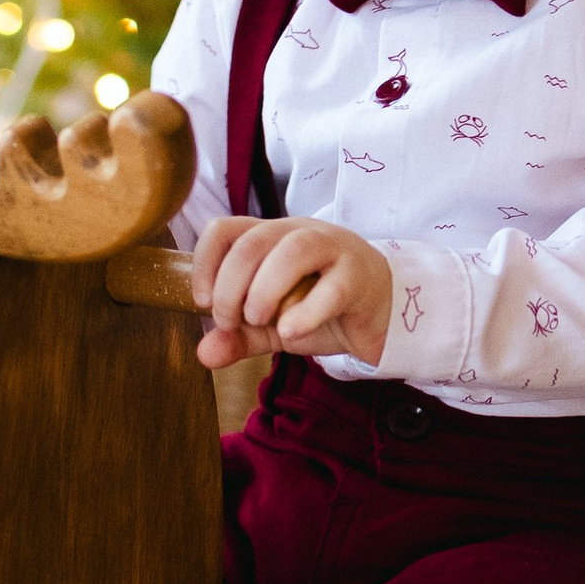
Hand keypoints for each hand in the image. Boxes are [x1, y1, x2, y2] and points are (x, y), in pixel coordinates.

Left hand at [192, 214, 393, 370]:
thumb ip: (239, 337)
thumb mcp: (272, 326)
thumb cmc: (323, 310)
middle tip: (231, 322)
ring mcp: (333, 248)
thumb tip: (203, 354)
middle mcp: (299, 233)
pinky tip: (292, 332)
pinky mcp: (360, 275)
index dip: (205, 264)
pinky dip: (304, 313)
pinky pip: (331, 288)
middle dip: (229, 289)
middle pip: (251, 243)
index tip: (202, 303)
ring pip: (292, 251)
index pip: (225, 230)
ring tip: (260, 321)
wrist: (382, 318)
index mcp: (271, 237)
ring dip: (263, 291)